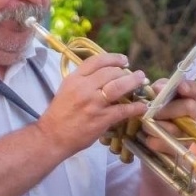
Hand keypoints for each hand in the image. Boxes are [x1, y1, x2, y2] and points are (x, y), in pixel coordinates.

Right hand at [36, 51, 150, 156]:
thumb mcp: (67, 89)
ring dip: (134, 82)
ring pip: (119, 86)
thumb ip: (84, 80)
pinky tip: (142, 107)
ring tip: (142, 81)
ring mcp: (94, 103)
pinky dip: (136, 107)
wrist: (52, 136)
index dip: (114, 58)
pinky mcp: (101, 119)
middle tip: (136, 75)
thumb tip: (105, 74)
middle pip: (111, 72)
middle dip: (127, 72)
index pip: (97, 61)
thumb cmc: (59, 114)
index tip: (124, 60)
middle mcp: (84, 88)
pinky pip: (123, 110)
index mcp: (74, 79)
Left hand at [136, 80, 195, 155]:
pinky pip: (169, 146)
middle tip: (153, 112)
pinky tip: (147, 140)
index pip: (193, 89)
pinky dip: (155, 142)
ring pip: (176, 129)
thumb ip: (157, 91)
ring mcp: (187, 135)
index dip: (188, 87)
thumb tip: (158, 89)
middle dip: (168, 109)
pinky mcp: (179, 151)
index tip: (180, 88)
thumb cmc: (149, 117)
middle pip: (188, 107)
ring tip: (145, 126)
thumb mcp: (152, 100)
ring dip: (157, 126)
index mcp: (186, 100)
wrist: (144, 145)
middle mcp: (191, 116)